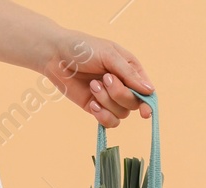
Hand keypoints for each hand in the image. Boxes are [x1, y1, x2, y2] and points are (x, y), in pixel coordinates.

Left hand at [34, 30, 153, 126]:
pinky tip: (92, 103)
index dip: (148, 102)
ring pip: (121, 114)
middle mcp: (123, 85)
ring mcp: (110, 98)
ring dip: (107, 101)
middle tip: (104, 78)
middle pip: (134, 103)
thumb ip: (129, 73)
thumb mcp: (109, 55)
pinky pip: (109, 122)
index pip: (146, 90)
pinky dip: (102, 116)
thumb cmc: (83, 48)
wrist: (56, 56)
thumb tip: (149, 90)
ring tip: (92, 85)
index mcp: (130, 69)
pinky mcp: (97, 108)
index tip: (145, 112)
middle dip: (119, 94)